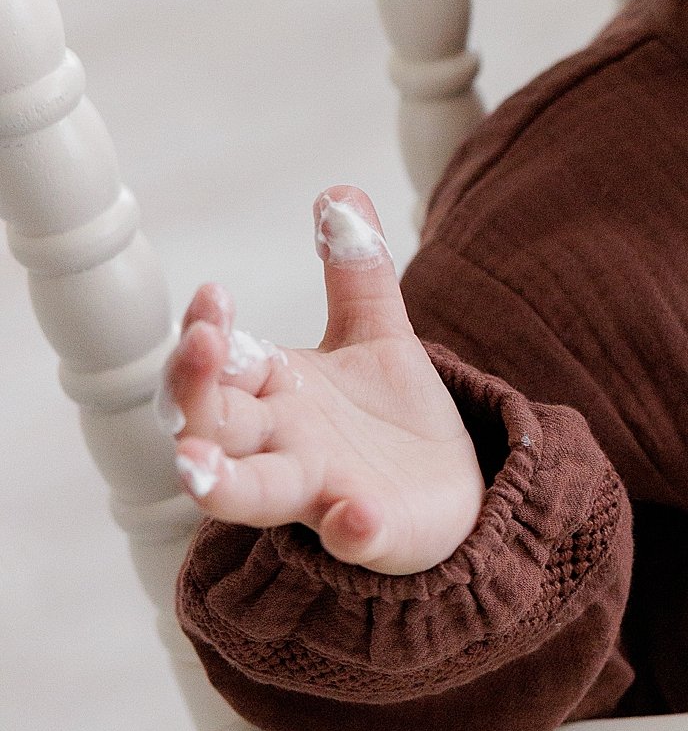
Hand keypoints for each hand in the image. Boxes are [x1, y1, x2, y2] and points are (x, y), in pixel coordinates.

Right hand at [163, 187, 487, 572]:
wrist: (452, 490)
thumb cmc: (392, 418)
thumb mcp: (378, 333)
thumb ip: (357, 271)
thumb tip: (339, 193)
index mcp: (276, 392)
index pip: (220, 362)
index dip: (207, 334)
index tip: (213, 296)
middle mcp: (283, 443)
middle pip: (212, 423)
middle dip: (192, 392)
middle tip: (198, 349)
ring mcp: (322, 492)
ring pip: (252, 494)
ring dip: (220, 485)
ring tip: (194, 469)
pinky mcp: (372, 533)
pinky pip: (352, 537)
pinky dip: (351, 530)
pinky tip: (355, 516)